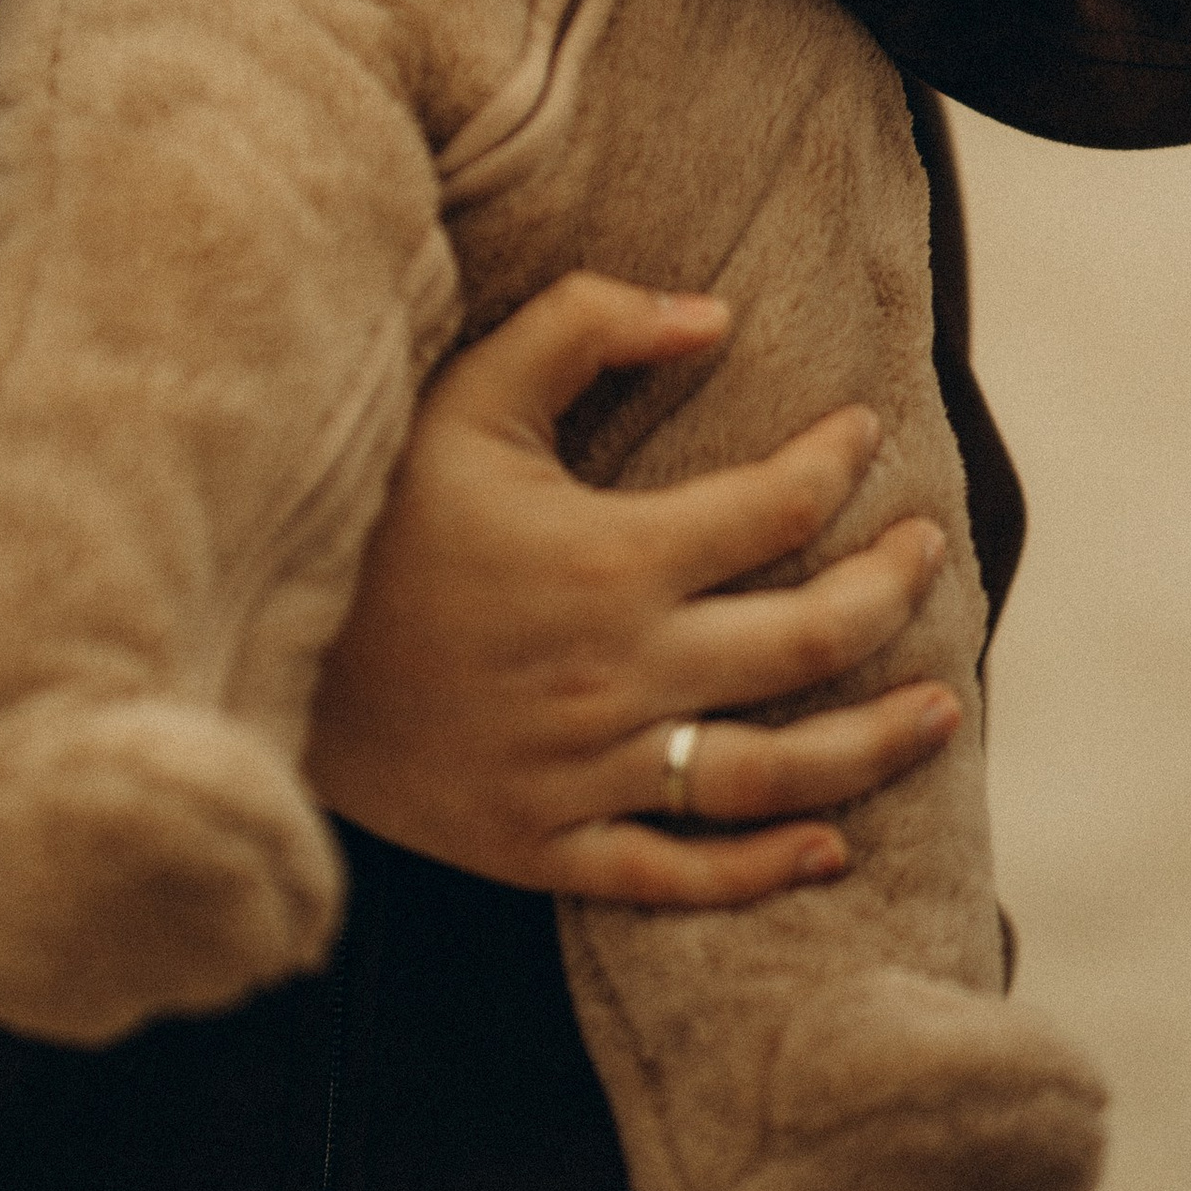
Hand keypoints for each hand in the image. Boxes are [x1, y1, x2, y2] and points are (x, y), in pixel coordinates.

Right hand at [304, 274, 959, 907]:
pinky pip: (679, 875)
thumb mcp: (465, 390)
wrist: (249, 649)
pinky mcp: (542, 845)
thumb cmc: (369, 508)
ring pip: (775, 774)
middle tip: (929, 551)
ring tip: (940, 708)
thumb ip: (589, 328)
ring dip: (875, 744)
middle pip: (810, 641)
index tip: (866, 432)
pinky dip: (766, 868)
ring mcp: (585, 772)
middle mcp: (619, 673)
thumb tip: (715, 315)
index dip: (840, 461)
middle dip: (893, 590)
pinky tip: (830, 845)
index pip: (778, 506)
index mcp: (611, 556)